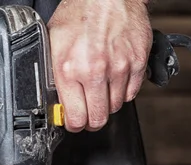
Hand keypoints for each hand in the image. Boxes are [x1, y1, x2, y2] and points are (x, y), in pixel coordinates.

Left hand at [48, 0, 151, 131]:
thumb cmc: (80, 14)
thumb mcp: (54, 42)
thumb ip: (55, 75)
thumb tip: (57, 103)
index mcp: (69, 68)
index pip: (75, 118)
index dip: (74, 125)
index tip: (74, 122)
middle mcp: (95, 71)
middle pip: (98, 119)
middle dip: (91, 121)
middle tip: (88, 115)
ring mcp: (119, 68)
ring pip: (115, 108)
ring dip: (107, 103)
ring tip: (100, 89)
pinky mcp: (137, 64)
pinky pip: (131, 94)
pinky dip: (123, 91)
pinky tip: (114, 78)